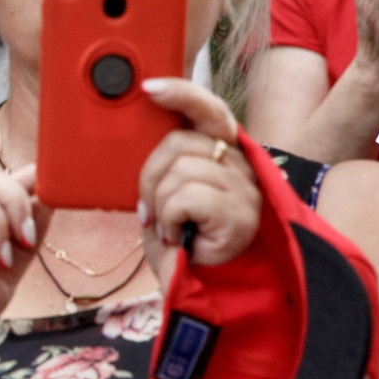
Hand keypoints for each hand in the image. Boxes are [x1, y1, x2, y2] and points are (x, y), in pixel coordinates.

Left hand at [136, 79, 261, 268]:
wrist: (202, 291)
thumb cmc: (182, 240)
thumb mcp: (166, 192)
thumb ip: (164, 161)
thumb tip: (133, 128)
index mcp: (223, 155)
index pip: (209, 110)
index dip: (182, 94)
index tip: (149, 88)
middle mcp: (241, 166)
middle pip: (179, 142)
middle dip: (149, 175)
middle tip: (151, 209)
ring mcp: (245, 189)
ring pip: (178, 170)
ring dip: (158, 203)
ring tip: (170, 226)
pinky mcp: (239, 213)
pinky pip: (185, 195)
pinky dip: (168, 217)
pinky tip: (177, 234)